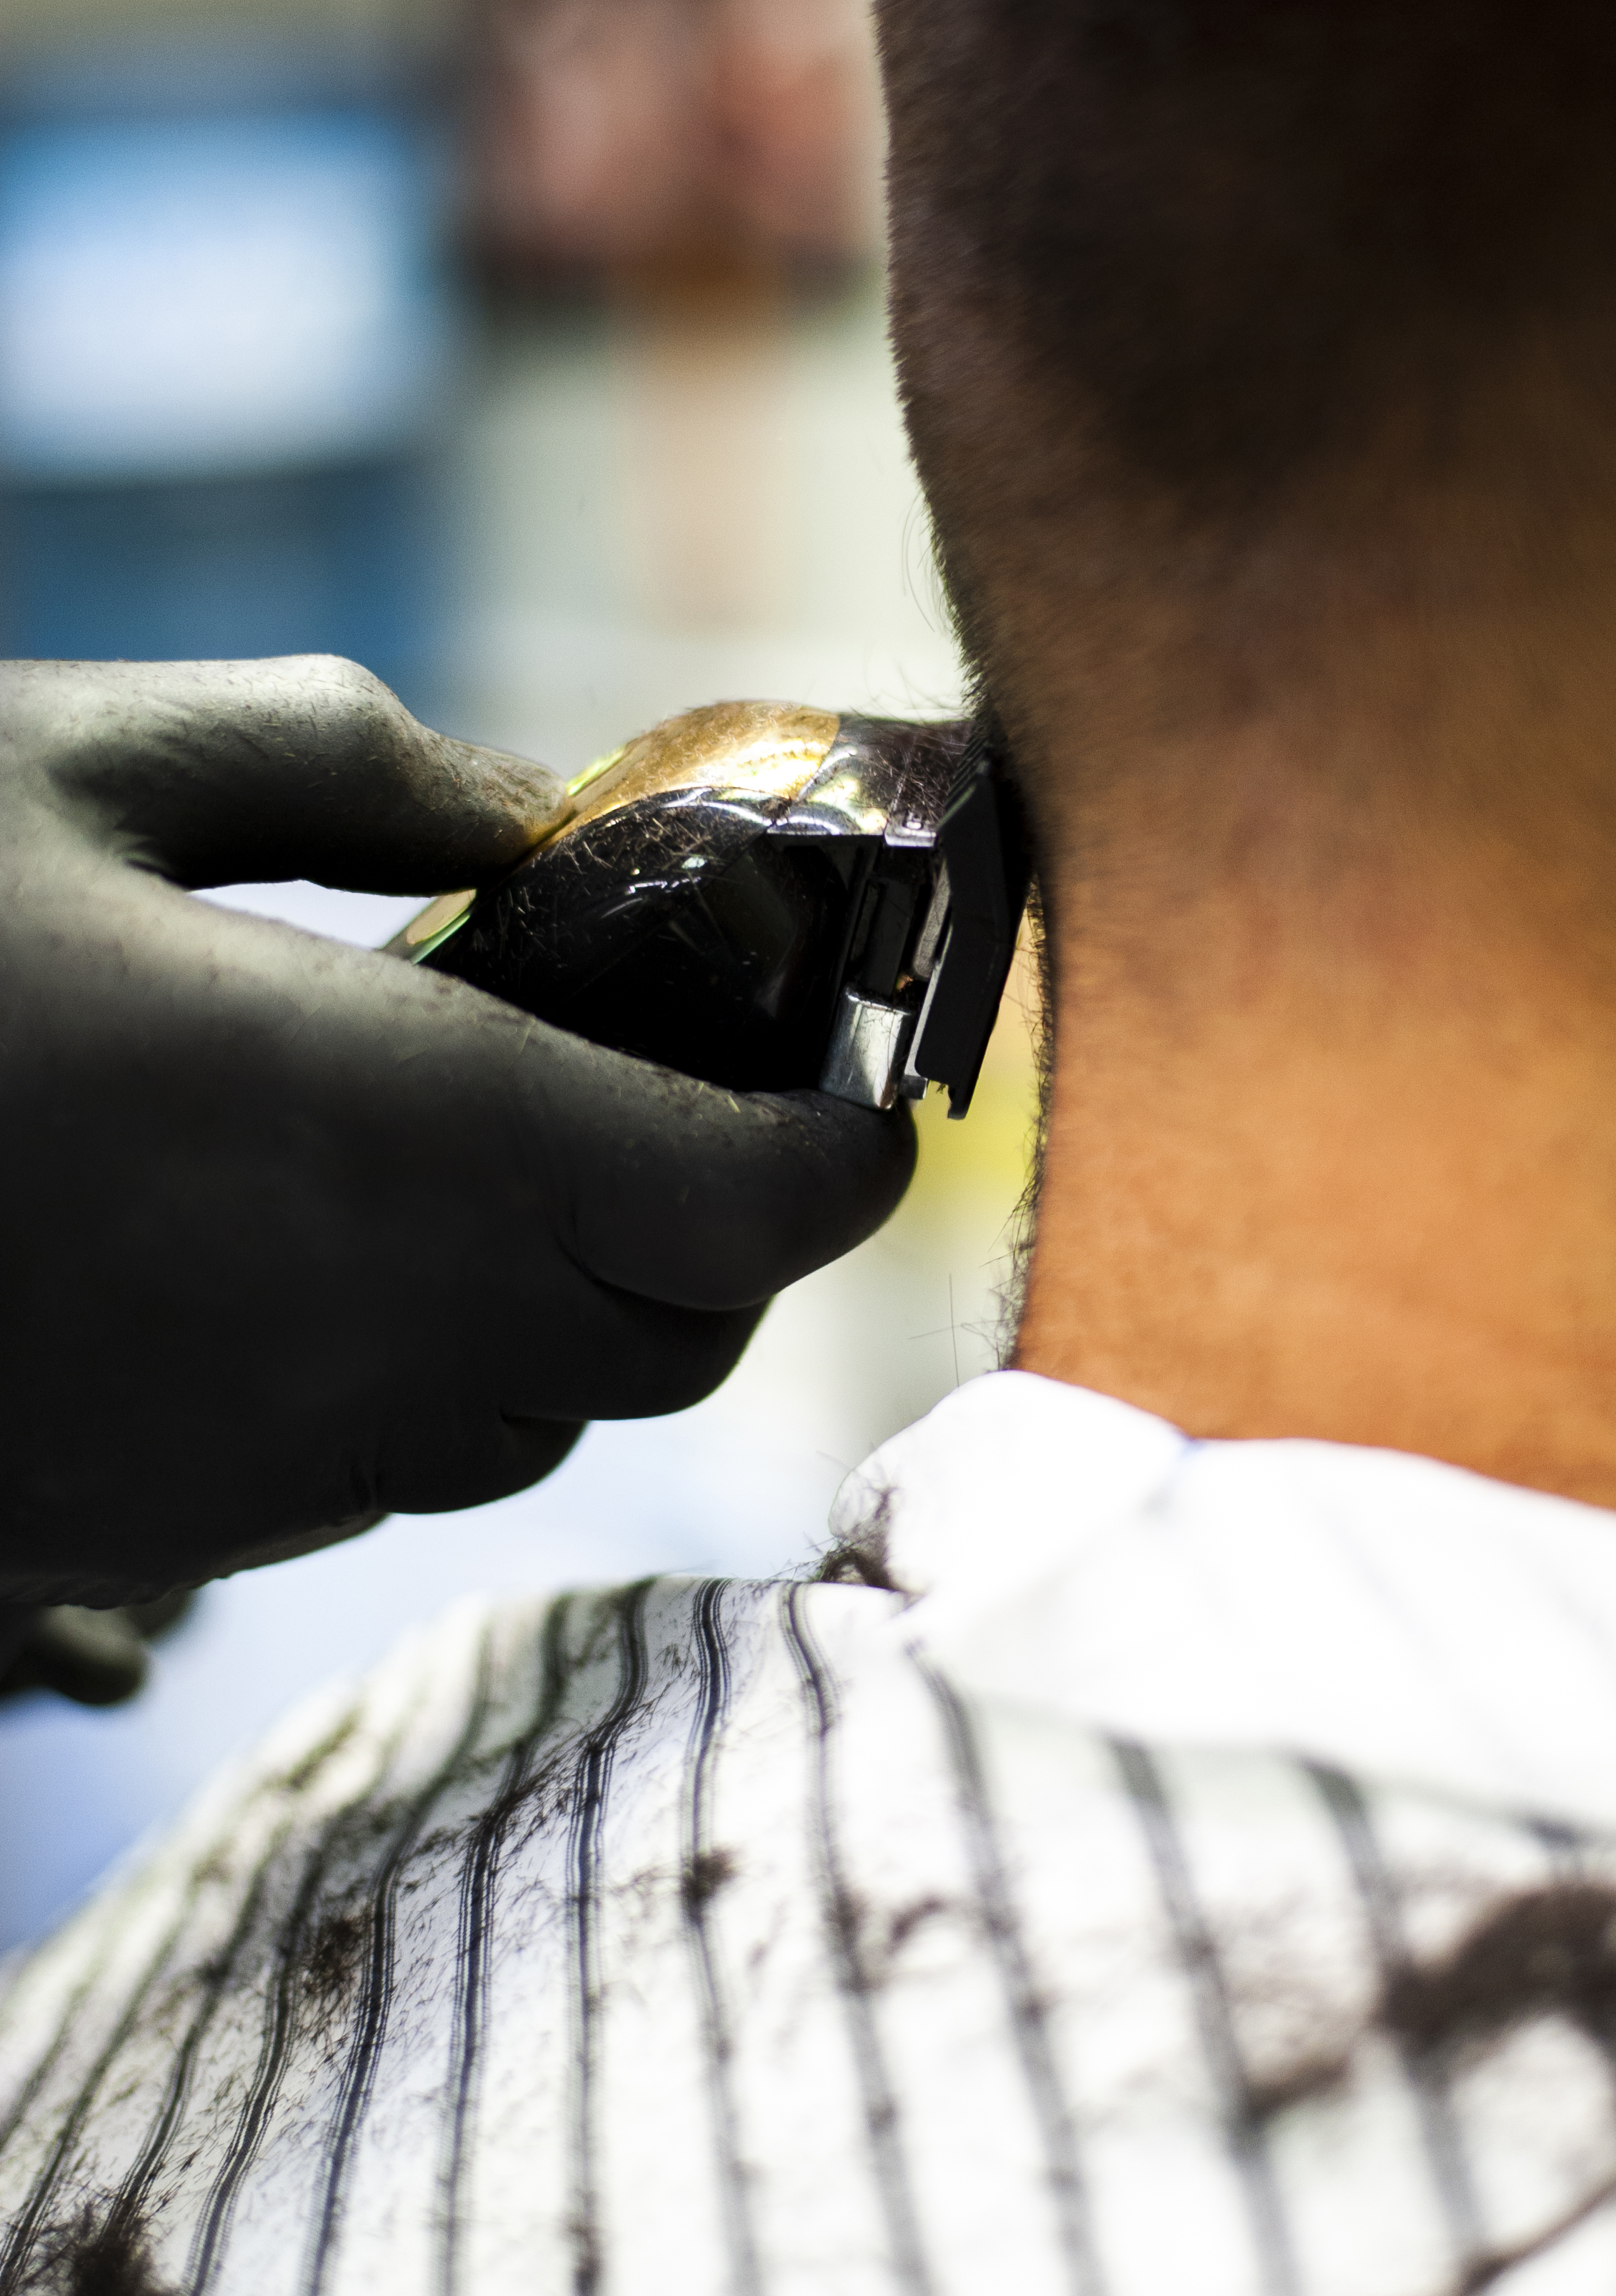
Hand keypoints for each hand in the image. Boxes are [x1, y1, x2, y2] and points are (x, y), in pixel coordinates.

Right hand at [0, 658, 914, 1603]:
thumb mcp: (78, 765)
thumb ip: (353, 770)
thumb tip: (532, 815)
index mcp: (393, 1129)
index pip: (751, 1208)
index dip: (840, 1151)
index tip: (857, 1083)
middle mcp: (372, 1334)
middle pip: (677, 1338)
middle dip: (716, 1220)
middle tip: (665, 1080)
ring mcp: (267, 1465)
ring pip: (545, 1419)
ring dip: (578, 1298)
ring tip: (495, 1146)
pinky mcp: (159, 1530)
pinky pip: (391, 1469)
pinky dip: (436, 1367)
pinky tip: (325, 1240)